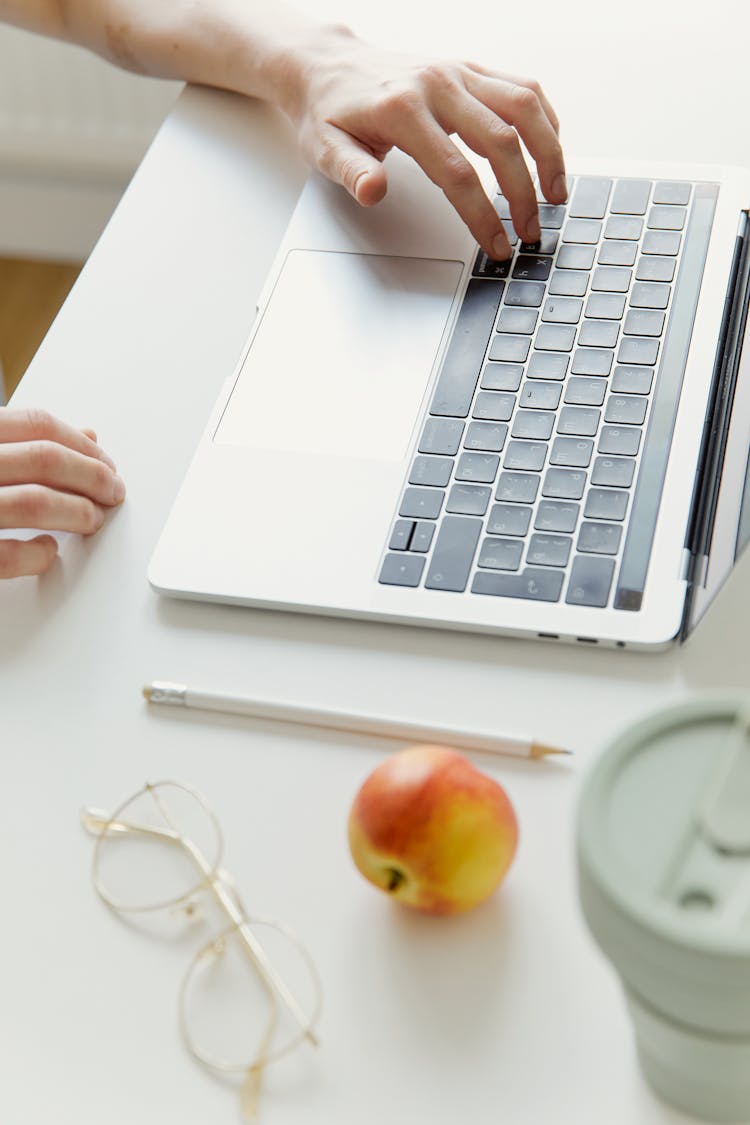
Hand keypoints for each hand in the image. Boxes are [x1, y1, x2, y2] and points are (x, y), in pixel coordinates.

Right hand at [0, 408, 124, 578]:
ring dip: (77, 513)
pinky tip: (48, 552)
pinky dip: (37, 555)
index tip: (108, 465)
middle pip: (45, 459)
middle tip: (114, 493)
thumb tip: (88, 437)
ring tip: (93, 521)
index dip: (83, 446)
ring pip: (34, 502)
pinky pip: (7, 556)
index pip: (37, 425)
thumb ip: (26, 443)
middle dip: (92, 477)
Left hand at [285, 28, 565, 259]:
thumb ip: (351, 172)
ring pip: (524, 107)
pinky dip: (544, 120)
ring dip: (549, 153)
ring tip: (556, 195)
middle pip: (501, 142)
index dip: (482, 216)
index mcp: (403, 110)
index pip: (456, 173)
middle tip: (530, 232)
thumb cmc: (329, 111)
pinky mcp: (470, 68)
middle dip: (522, 194)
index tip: (497, 245)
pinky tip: (550, 152)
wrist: (327, 64)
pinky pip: (522, 88)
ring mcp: (458, 72)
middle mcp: (438, 85)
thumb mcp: (324, 148)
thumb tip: (373, 191)